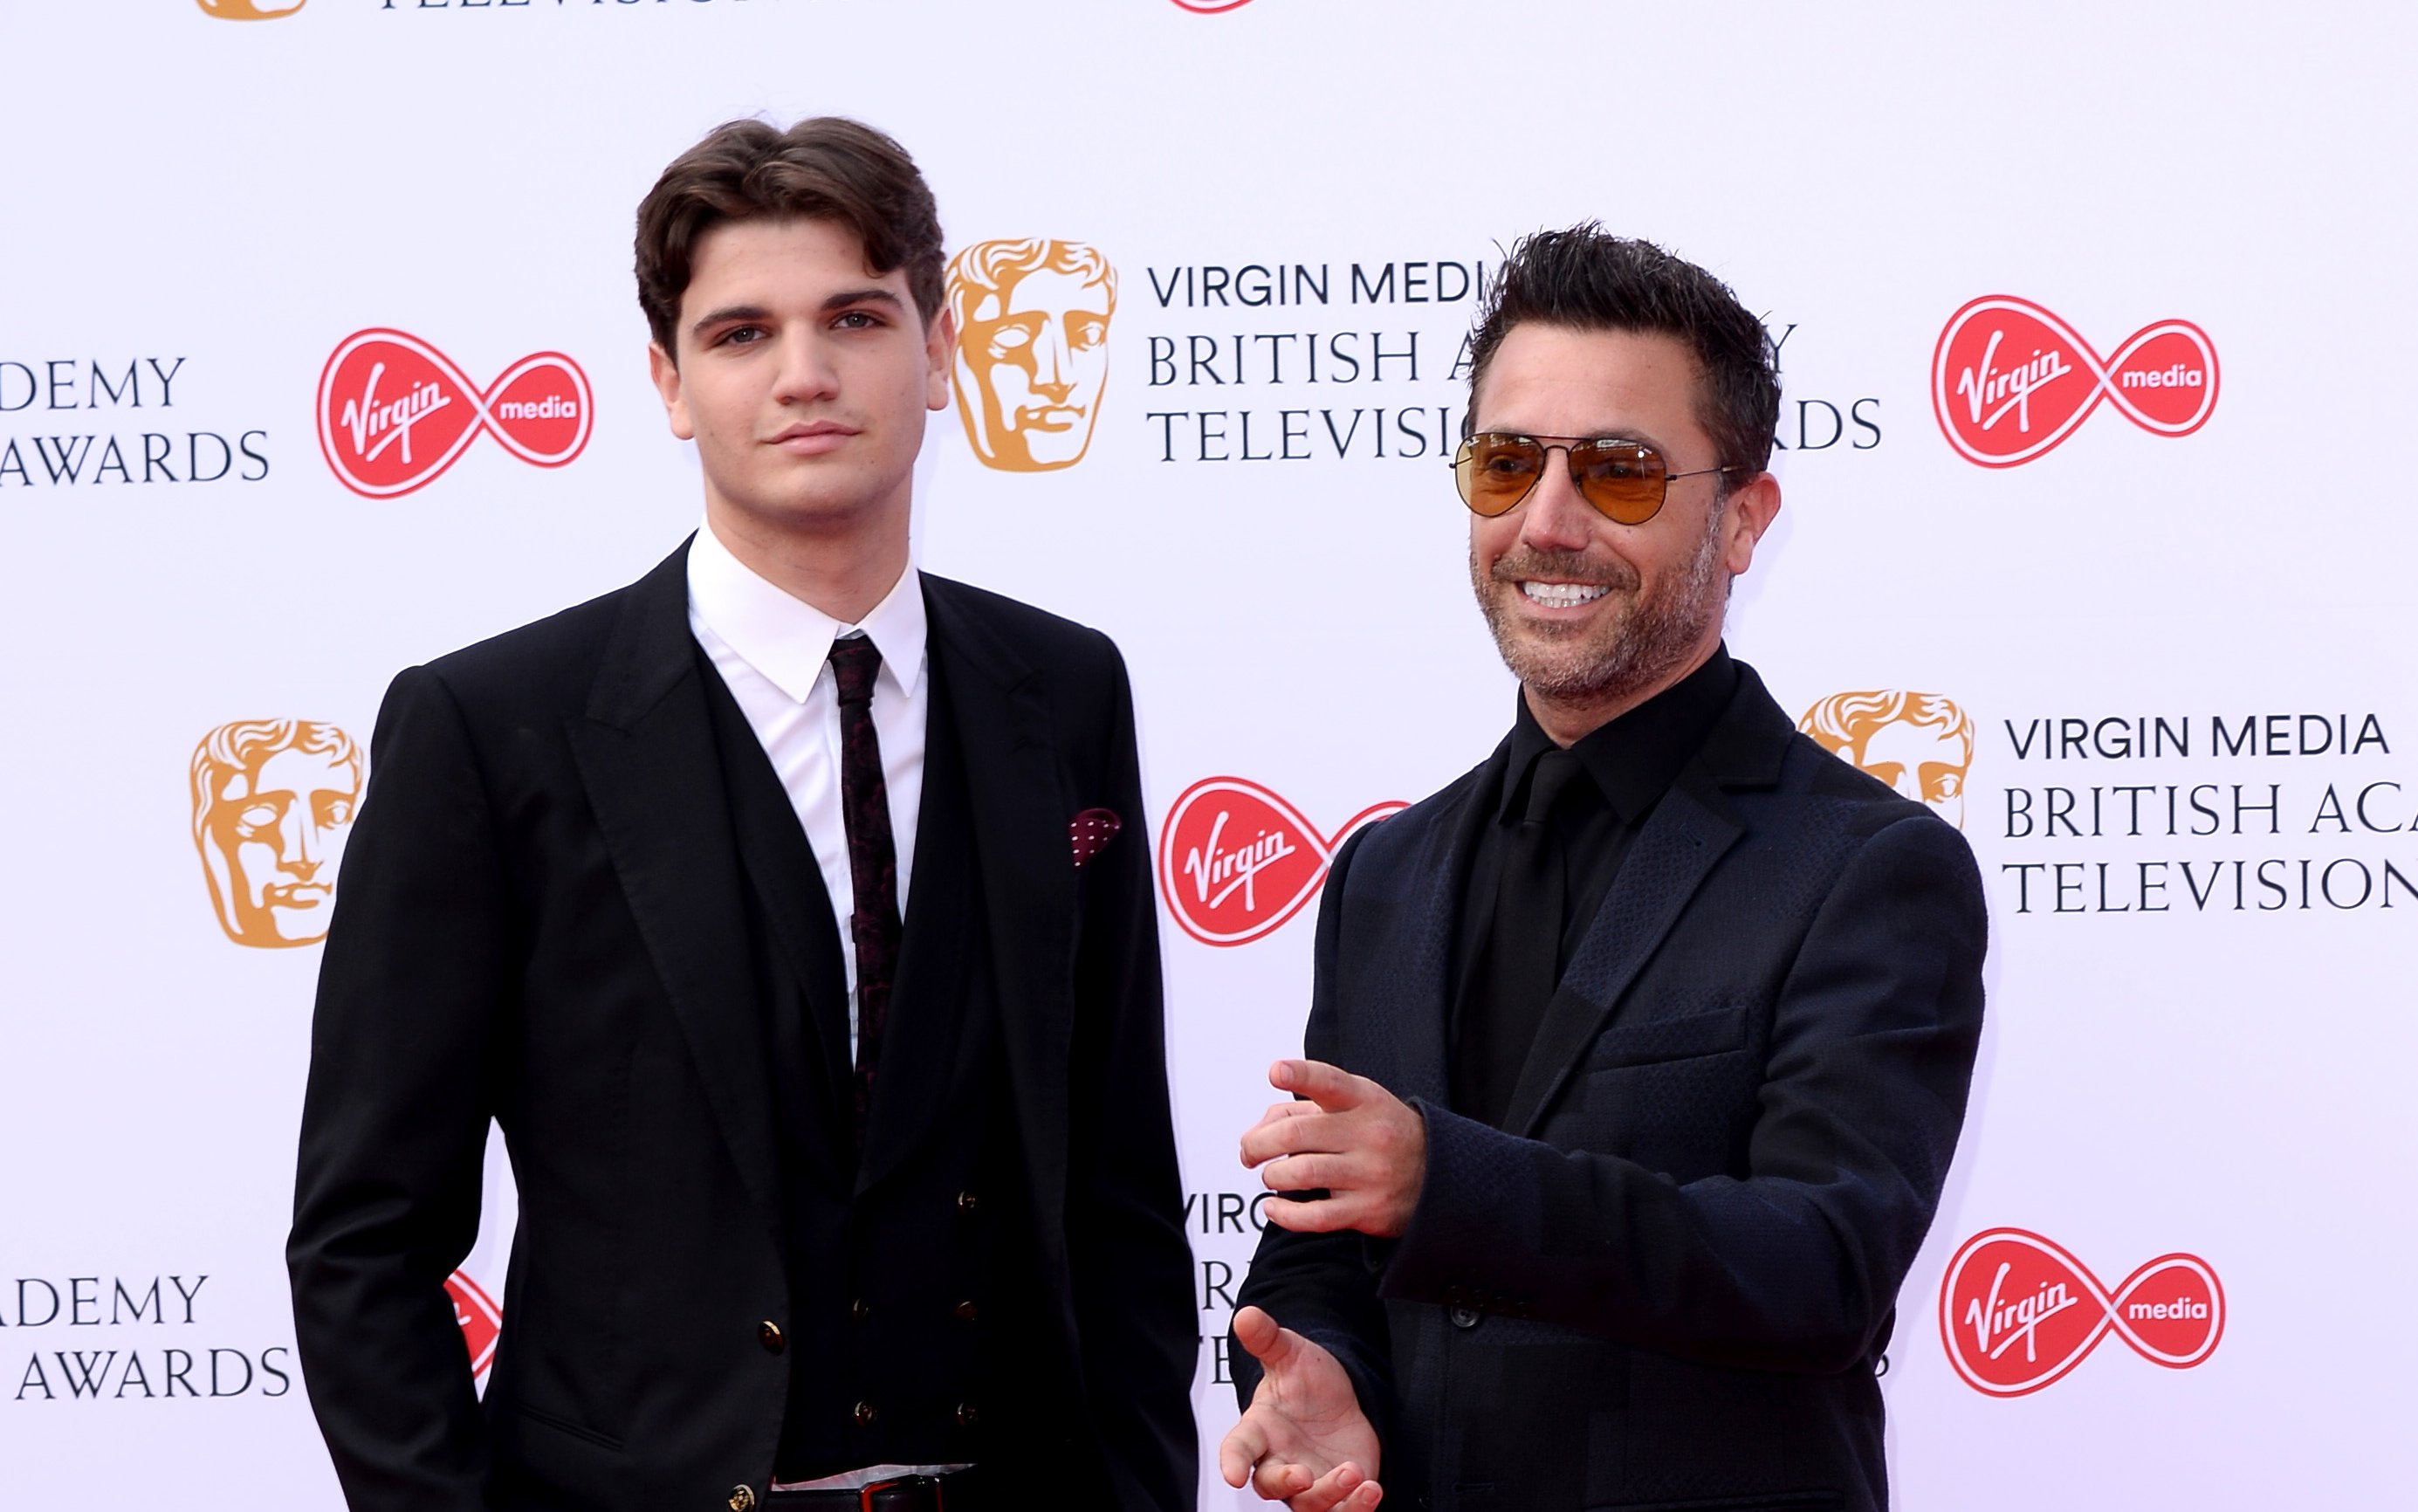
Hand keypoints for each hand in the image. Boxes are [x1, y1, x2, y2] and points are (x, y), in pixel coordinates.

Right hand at [1219, 1306, 1383, 1509]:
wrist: (1342, 1396)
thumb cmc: (1306, 1379)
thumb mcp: (1290, 1353)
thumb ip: (1267, 1338)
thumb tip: (1246, 1315)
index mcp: (1259, 1429)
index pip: (1238, 1449)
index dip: (1232, 1463)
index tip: (1232, 1475)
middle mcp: (1280, 1461)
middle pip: (1271, 1486)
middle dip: (1287, 1484)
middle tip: (1305, 1475)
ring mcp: (1309, 1481)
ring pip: (1310, 1505)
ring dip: (1330, 1495)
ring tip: (1354, 1473)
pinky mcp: (1339, 1492)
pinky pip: (1343, 1511)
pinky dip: (1357, 1508)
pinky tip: (1371, 1489)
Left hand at [1239, 1059, 1426, 1238]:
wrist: (1438, 1174)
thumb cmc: (1379, 1134)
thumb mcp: (1353, 1106)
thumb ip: (1300, 1109)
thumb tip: (1256, 1132)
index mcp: (1364, 1100)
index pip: (1329, 1082)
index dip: (1300, 1075)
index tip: (1276, 1072)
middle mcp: (1369, 1134)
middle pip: (1296, 1135)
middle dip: (1257, 1144)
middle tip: (1248, 1152)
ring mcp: (1370, 1174)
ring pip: (1300, 1173)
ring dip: (1271, 1175)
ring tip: (1271, 1175)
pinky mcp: (1369, 1210)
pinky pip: (1315, 1217)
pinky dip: (1284, 1214)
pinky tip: (1273, 1207)